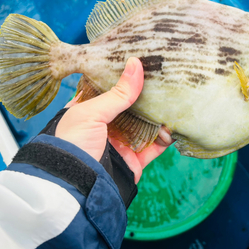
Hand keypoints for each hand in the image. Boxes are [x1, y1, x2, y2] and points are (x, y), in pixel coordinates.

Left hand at [55, 57, 172, 182]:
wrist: (77, 188)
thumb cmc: (74, 144)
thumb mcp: (92, 113)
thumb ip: (118, 93)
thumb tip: (136, 64)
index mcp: (89, 110)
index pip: (108, 87)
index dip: (123, 75)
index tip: (141, 60)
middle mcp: (105, 124)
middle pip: (131, 104)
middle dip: (146, 93)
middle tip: (163, 76)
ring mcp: (121, 142)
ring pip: (146, 123)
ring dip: (159, 113)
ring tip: (173, 98)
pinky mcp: (134, 159)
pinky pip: (154, 145)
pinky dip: (165, 137)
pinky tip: (174, 125)